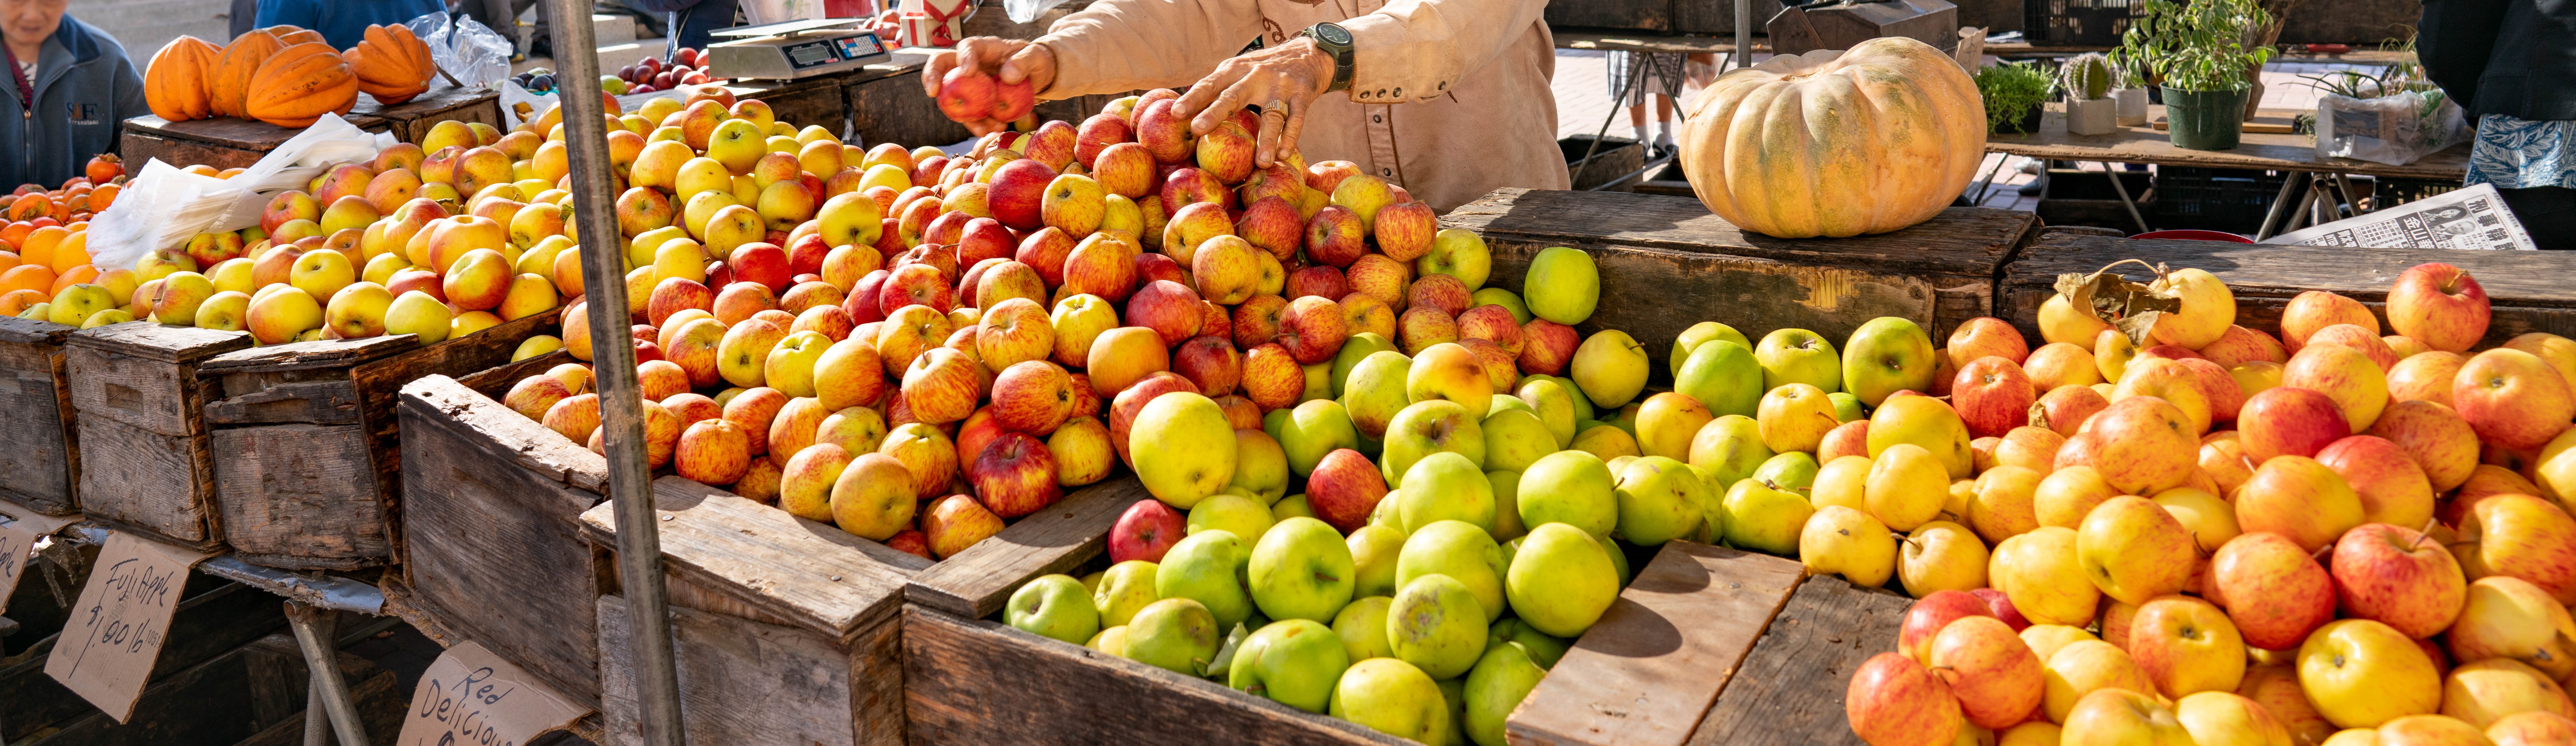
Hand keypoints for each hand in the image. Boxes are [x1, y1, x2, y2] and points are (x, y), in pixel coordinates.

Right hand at [921, 37, 1059, 134]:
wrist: (1037, 77)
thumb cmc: (1035, 61)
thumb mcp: (1036, 58)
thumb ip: (1024, 62)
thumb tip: (1007, 76)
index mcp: (985, 47)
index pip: (968, 46)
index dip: (964, 57)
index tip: (968, 72)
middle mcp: (971, 63)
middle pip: (942, 63)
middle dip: (932, 76)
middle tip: (933, 93)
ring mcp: (969, 83)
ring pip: (952, 95)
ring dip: (964, 113)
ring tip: (987, 128)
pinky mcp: (973, 100)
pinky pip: (968, 113)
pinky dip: (976, 124)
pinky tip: (991, 131)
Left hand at [1174, 37, 1333, 167]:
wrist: (1306, 53)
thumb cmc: (1262, 70)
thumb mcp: (1238, 70)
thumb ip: (1217, 89)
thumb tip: (1184, 117)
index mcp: (1233, 70)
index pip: (1209, 84)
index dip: (1192, 99)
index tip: (1175, 113)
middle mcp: (1254, 75)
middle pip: (1233, 96)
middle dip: (1214, 113)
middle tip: (1197, 129)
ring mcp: (1279, 85)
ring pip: (1271, 114)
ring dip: (1266, 139)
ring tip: (1261, 163)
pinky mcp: (1301, 94)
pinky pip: (1296, 118)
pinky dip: (1290, 137)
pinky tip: (1284, 154)